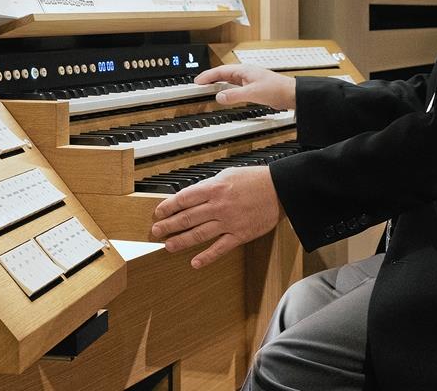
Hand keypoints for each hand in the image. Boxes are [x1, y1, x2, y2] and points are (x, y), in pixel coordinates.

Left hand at [151, 166, 283, 268]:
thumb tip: (191, 195)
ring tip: (168, 246)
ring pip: (199, 234)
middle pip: (187, 218)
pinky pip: (220, 248)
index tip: (158, 212)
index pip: (184, 199)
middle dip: (168, 225)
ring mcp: (229, 222)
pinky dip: (207, 257)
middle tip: (156, 231)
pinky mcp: (240, 235)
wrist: (280, 190)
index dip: (168, 207)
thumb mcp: (228, 175)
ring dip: (181, 241)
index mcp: (214, 188)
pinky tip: (195, 262)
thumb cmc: (254, 180)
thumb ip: (209, 185)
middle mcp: (219, 206)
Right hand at [195, 64, 295, 109]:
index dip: (207, 76)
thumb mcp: (252, 93)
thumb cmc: (276, 89)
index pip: (220, 71)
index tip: (197, 81)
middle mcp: (245, 73)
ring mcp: (249, 80)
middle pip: (223, 74)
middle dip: (211, 78)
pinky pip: (236, 87)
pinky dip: (228, 90)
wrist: (291, 94)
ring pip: (229, 80)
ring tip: (209, 89)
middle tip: (199, 84)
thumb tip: (219, 97)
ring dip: (219, 84)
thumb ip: (234, 95)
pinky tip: (227, 95)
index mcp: (243, 70)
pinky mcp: (253, 88)